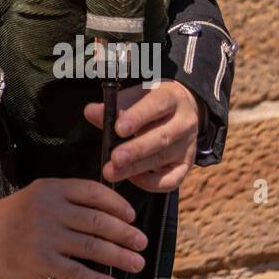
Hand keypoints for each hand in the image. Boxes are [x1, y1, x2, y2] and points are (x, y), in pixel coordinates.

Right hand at [0, 177, 146, 278]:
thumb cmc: (9, 218)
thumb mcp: (36, 197)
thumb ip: (66, 201)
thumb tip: (106, 215)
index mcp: (51, 189)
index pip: (93, 192)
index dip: (117, 204)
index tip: (131, 216)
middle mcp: (51, 209)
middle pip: (98, 221)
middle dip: (125, 233)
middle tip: (141, 242)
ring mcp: (46, 236)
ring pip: (93, 247)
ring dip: (120, 256)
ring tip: (137, 262)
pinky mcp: (42, 262)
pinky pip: (79, 272)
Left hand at [83, 81, 202, 192]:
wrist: (182, 108)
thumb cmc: (150, 102)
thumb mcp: (135, 96)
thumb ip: (114, 105)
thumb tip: (91, 112)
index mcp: (171, 98)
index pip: (156, 105)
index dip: (138, 117)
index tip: (119, 129)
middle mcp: (183, 121)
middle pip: (161, 137)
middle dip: (136, 150)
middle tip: (115, 158)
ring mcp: (187, 145)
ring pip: (162, 159)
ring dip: (136, 168)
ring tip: (112, 172)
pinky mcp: (186, 164)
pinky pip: (172, 179)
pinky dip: (151, 183)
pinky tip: (133, 178)